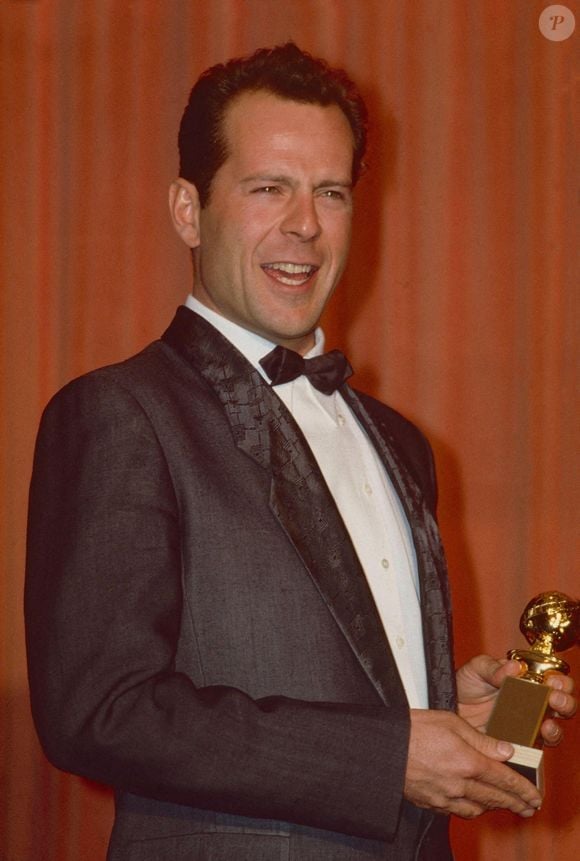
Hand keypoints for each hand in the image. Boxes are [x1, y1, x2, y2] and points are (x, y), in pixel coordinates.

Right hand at [404, 709, 541, 818]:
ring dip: (493, 807)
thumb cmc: (414, 727)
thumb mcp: (451, 721)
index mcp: (467, 762)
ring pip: (477, 809)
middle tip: (527, 807)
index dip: (523, 789)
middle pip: (495, 799)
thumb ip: (482, 739)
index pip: (504, 780)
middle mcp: (459, 784)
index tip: (535, 796)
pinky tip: (472, 803)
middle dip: (514, 803)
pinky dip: (470, 809)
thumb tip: (506, 750)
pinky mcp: (430, 803)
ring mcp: (444, 797)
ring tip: (501, 803)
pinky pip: (457, 812)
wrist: (383, 746)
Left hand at [456, 654, 576, 744]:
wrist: (447, 710)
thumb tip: (515, 667)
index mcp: (527, 682)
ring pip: (552, 731)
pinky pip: (534, 752)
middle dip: (564, 702)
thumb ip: (493, 667)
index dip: (560, 681)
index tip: (553, 681)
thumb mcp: (476, 669)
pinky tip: (531, 746)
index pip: (553, 681)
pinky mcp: (517, 746)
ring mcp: (526, 727)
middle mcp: (532, 705)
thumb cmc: (464, 686)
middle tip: (555, 699)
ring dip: (554, 728)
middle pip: (561, 706)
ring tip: (546, 725)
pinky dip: (536, 751)